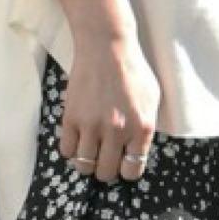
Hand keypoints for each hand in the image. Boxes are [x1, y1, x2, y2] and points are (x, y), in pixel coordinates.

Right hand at [57, 36, 160, 183]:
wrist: (106, 45)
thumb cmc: (132, 71)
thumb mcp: (152, 101)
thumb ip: (146, 130)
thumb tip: (135, 155)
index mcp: (141, 129)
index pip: (132, 172)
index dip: (126, 169)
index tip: (122, 161)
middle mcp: (117, 131)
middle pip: (106, 173)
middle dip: (105, 168)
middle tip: (104, 156)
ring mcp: (92, 125)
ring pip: (84, 166)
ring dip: (86, 162)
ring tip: (89, 149)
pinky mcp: (71, 117)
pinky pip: (66, 150)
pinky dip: (71, 149)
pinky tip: (77, 138)